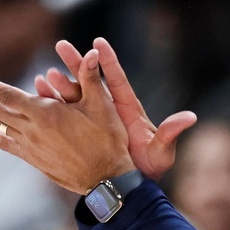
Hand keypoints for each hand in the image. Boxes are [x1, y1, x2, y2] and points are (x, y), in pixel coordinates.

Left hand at [0, 48, 134, 193]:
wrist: (107, 179)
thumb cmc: (108, 141)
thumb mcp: (103, 107)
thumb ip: (92, 79)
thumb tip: (94, 52)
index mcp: (46, 114)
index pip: (7, 95)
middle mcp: (33, 130)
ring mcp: (31, 146)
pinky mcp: (33, 158)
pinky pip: (4, 143)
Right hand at [36, 38, 195, 180]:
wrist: (130, 187)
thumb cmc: (148, 167)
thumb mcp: (161, 152)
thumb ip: (170, 133)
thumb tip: (190, 117)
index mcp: (127, 109)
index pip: (118, 80)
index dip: (109, 61)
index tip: (98, 42)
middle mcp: (108, 110)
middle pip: (91, 81)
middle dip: (77, 63)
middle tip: (62, 46)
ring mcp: (92, 119)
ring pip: (74, 97)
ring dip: (60, 86)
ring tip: (46, 76)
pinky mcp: (80, 131)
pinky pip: (64, 115)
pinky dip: (51, 104)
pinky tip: (38, 94)